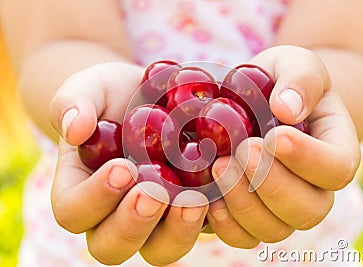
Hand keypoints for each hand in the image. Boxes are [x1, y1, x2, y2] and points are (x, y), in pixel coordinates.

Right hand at [49, 63, 208, 265]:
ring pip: (159, 249)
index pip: (74, 212)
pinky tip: (221, 194)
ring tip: (195, 200)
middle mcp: (114, 214)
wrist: (148, 95)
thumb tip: (74, 129)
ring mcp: (154, 218)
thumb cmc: (113, 96)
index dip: (95, 198)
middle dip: (132, 224)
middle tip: (154, 192)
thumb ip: (73, 103)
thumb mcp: (90, 88)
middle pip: (112, 246)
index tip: (123, 167)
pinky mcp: (187, 212)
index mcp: (80, 190)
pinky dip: (212, 221)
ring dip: (176, 232)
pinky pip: (198, 232)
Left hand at [207, 46, 360, 247]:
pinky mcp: (252, 216)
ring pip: (274, 229)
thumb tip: (287, 109)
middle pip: (308, 210)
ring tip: (217, 166)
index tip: (275, 136)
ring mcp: (283, 207)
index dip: (308, 159)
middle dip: (271, 184)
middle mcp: (314, 188)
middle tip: (241, 151)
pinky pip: (244, 236)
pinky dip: (225, 224)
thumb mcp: (296, 63)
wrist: (261, 100)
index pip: (337, 168)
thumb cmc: (282, 81)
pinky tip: (207, 196)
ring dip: (244, 204)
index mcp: (335, 150)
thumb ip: (300, 79)